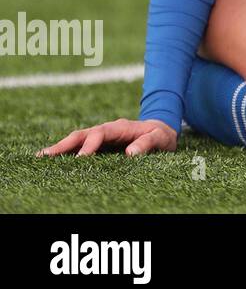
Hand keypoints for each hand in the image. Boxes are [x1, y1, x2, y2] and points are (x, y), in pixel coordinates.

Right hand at [37, 118, 177, 157]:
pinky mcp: (99, 145)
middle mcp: (107, 130)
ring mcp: (101, 138)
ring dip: (60, 148)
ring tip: (41, 158)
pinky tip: (51, 161)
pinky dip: (66, 153)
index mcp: (120, 127)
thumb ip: (148, 143)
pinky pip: (80, 148)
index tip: (80, 159)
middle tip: (46, 156)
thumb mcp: (160, 138)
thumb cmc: (161, 136)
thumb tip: (130, 153)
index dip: (90, 145)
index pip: (100, 133)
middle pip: (82, 135)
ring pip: (77, 141)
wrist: (161, 132)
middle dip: (64, 144)